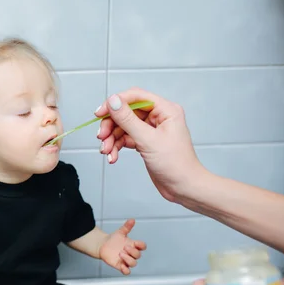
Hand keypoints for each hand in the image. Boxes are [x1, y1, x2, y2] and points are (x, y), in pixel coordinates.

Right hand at [95, 87, 205, 201]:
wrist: (183, 187)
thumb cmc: (176, 164)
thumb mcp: (148, 140)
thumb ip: (128, 120)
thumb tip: (113, 101)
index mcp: (165, 110)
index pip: (135, 97)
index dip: (115, 103)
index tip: (100, 113)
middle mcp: (158, 117)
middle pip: (126, 112)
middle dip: (111, 125)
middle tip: (101, 137)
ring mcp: (151, 130)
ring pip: (123, 127)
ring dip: (111, 138)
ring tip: (107, 151)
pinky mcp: (145, 142)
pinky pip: (125, 138)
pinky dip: (116, 146)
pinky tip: (113, 157)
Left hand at [99, 218, 145, 274]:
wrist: (103, 245)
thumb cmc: (113, 240)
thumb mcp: (120, 232)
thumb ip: (127, 227)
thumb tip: (132, 219)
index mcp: (133, 245)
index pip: (143, 247)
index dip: (141, 245)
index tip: (135, 242)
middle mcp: (131, 253)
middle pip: (138, 255)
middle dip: (132, 251)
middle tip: (124, 247)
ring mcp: (126, 260)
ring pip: (133, 264)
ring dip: (128, 259)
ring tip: (120, 254)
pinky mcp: (120, 265)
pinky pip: (127, 271)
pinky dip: (126, 270)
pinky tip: (122, 266)